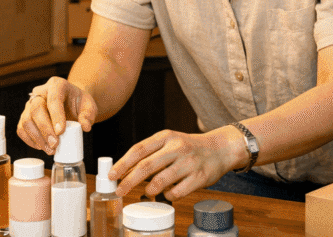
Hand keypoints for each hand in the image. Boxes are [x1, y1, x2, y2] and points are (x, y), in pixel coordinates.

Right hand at [16, 76, 97, 154]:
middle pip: (35, 109)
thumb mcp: (89, 106)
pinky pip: (21, 129)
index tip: (61, 132)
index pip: (53, 99)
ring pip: (26, 120)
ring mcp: (30, 104)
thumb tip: (85, 126)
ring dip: (37, 138)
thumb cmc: (79, 104)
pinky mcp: (25, 116)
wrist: (71, 104)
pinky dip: (30, 140)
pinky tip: (41, 147)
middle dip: (44, 129)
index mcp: (56, 85)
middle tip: (55, 144)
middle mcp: (40, 93)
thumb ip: (88, 115)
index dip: (56, 116)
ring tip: (50, 149)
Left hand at [108, 127, 246, 200]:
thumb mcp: (170, 141)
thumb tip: (125, 172)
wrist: (220, 148)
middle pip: (146, 166)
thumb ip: (151, 153)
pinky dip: (169, 195)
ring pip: (160, 181)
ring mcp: (189, 162)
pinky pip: (177, 192)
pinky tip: (169, 193)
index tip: (112, 175)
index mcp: (166, 137)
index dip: (123, 164)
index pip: (139, 150)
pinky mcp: (200, 177)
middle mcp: (177, 147)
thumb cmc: (189, 147)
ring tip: (148, 192)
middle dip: (129, 181)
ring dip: (149, 190)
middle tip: (119, 191)